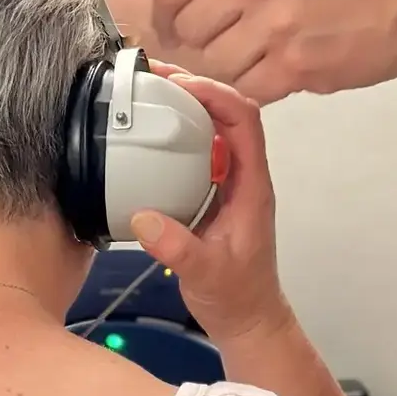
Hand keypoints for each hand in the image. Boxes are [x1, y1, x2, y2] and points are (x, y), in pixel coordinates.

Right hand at [130, 68, 291, 346]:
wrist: (248, 319)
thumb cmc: (237, 297)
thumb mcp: (205, 274)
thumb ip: (177, 248)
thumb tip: (144, 217)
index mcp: (252, 186)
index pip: (245, 121)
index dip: (216, 95)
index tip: (180, 84)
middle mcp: (244, 176)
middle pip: (230, 113)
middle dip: (197, 88)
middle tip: (155, 76)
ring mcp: (230, 183)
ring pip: (215, 128)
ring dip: (187, 105)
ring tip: (149, 92)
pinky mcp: (213, 192)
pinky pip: (200, 149)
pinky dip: (177, 132)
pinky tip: (150, 133)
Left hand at [143, 0, 396, 102]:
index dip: (170, 19)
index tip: (185, 29)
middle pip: (189, 33)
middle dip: (206, 45)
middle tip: (236, 43)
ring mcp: (275, 21)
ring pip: (216, 66)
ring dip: (237, 69)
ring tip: (269, 54)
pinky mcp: (296, 64)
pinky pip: (249, 90)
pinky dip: (263, 87)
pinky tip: (288, 69)